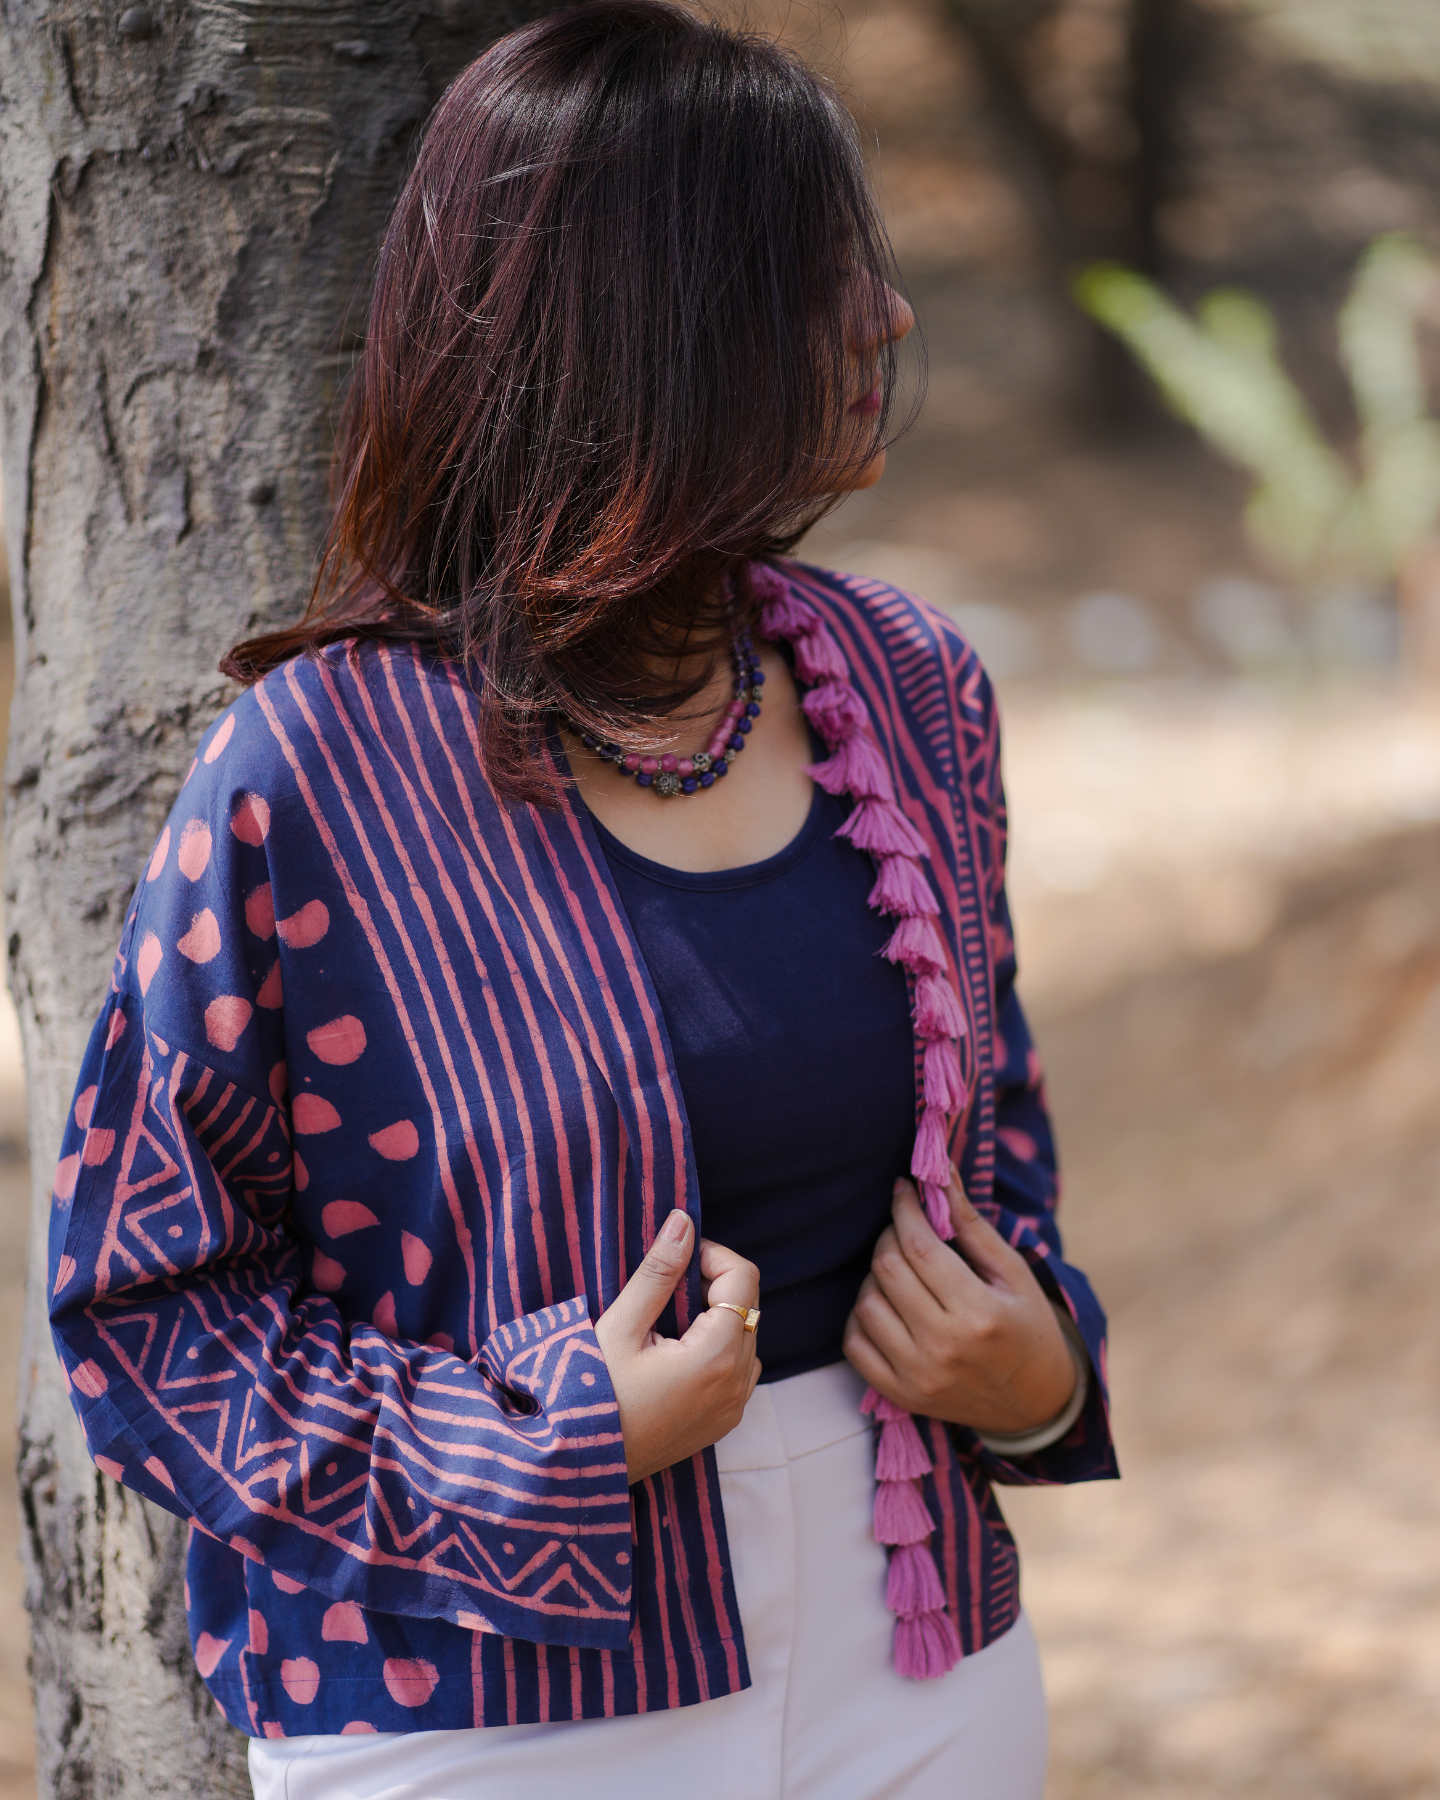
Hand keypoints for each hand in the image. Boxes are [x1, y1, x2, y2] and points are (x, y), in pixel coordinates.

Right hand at [594, 1210, 760, 1483]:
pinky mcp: (723, 1422)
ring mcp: (734, 1407)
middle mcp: (737, 1384)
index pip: (743, 1278)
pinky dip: (717, 1349)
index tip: (675, 1258)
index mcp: (718, 1356)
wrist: (581, 1467)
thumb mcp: (621, 1326)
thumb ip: (658, 1272)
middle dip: (712, 1286)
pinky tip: (673, 1353)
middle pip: (747, 1306)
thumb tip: (683, 1221)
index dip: (712, 1255)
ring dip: (716, 1318)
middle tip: (663, 1290)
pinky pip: (738, 1369)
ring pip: (745, 1337)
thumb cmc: (593, 1395)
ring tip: (666, 1323)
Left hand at [842, 1168, 1076, 1434]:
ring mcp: (918, 1376)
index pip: (920, 1248)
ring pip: (867, 1304)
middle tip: (903, 1227)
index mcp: (979, 1313)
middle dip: (889, 1236)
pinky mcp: (901, 1395)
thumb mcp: (1013, 1273)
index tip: (903, 1190)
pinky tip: (886, 1303)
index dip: (904, 1210)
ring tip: (899, 1268)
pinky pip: (855, 1344)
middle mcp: (944, 1347)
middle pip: (887, 1271)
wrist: (1035, 1404)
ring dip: (875, 1275)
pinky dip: (861, 1315)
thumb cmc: (1028, 1327)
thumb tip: (940, 1174)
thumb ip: (972, 1224)